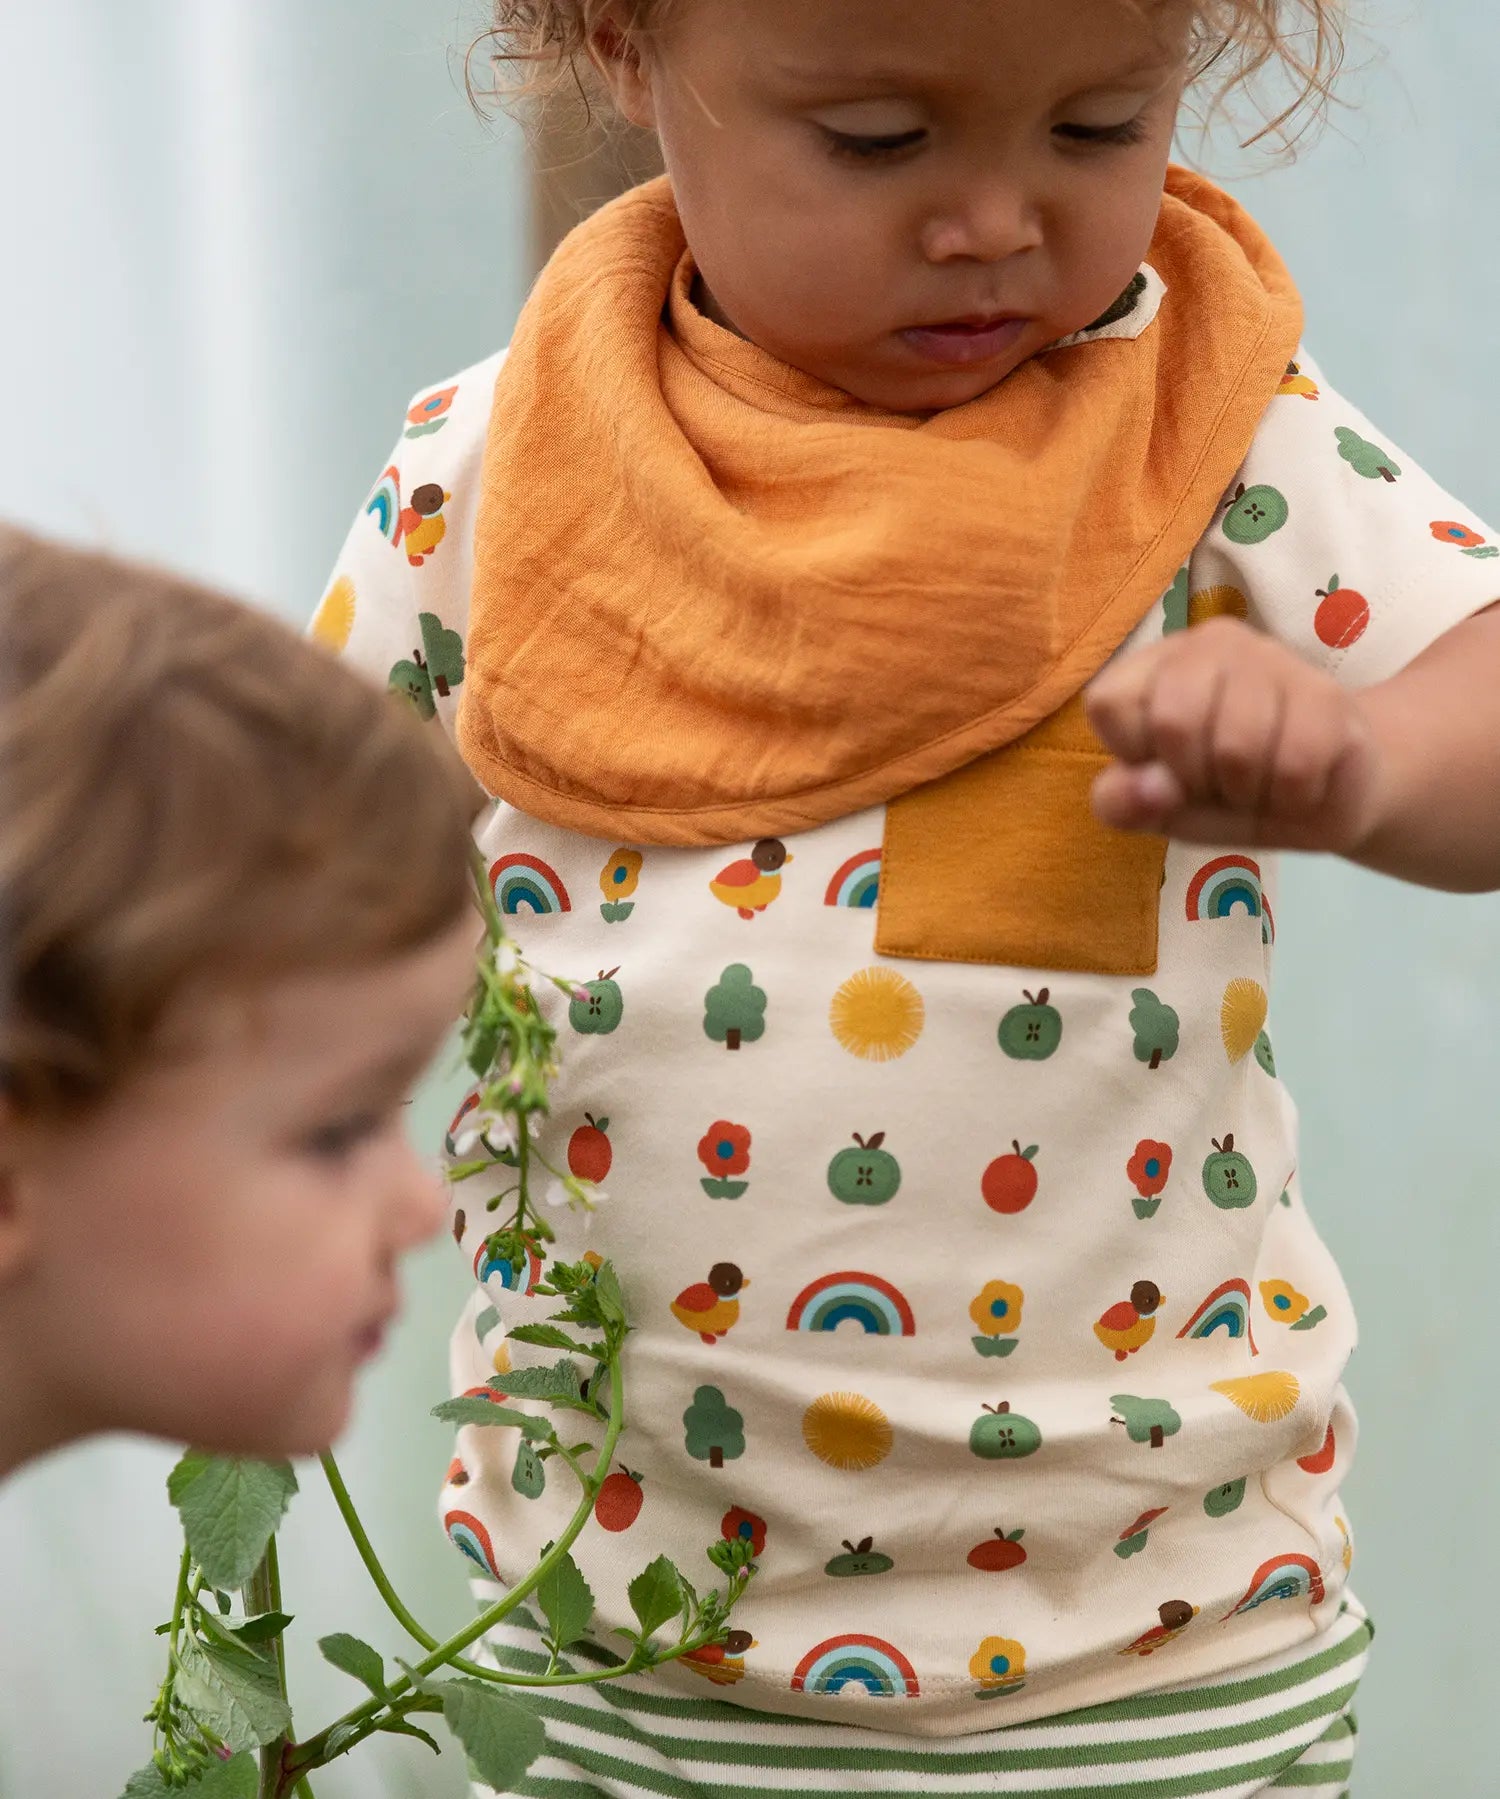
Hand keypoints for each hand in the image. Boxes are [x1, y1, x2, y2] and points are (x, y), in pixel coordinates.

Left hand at [1085, 618, 1383, 851]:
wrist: (1322, 800)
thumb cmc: (1224, 793)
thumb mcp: (1157, 810)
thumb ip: (1123, 802)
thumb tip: (1150, 787)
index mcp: (1152, 666)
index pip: (1110, 702)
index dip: (1133, 753)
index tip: (1165, 767)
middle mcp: (1208, 645)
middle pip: (1174, 722)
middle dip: (1196, 778)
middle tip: (1219, 780)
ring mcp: (1272, 658)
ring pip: (1236, 747)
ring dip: (1247, 791)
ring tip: (1259, 781)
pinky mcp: (1327, 693)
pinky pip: (1294, 766)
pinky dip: (1291, 796)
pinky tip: (1298, 783)